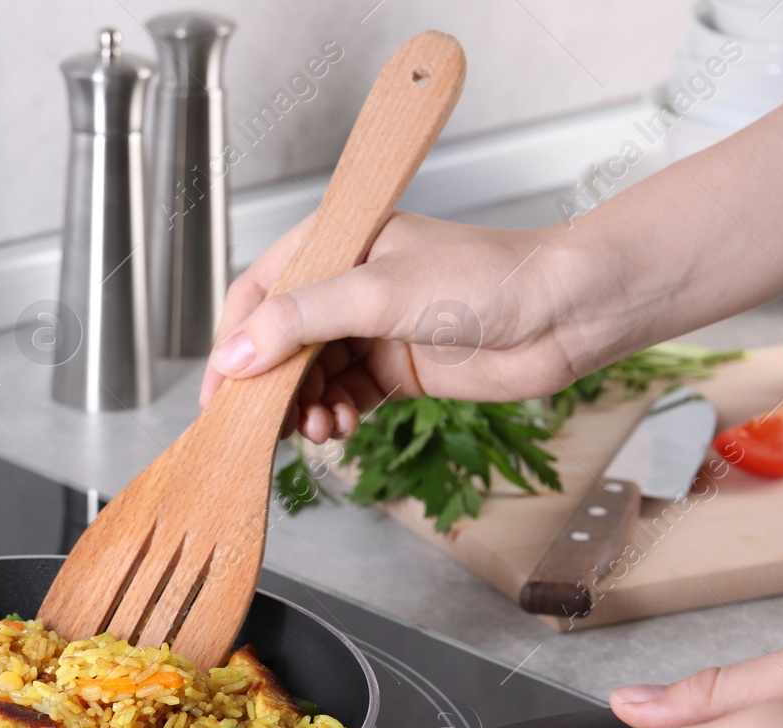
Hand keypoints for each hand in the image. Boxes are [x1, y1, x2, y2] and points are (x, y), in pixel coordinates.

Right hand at [198, 212, 627, 441]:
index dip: (233, 341)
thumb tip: (238, 354)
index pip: (259, 292)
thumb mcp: (380, 292)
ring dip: (303, 406)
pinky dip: (335, 416)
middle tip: (264, 425)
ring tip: (316, 427)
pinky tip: (341, 427)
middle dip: (270, 386)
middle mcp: (347, 286)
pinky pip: (344, 396)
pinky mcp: (395, 368)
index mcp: (337, 244)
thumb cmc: (489, 277)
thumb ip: (303, 321)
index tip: (218, 390)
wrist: (564, 312)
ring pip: (310, 376)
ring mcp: (371, 329)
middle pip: (280, 342)